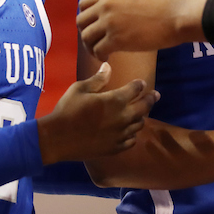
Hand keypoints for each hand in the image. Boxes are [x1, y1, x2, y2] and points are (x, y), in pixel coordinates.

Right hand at [37, 62, 158, 164]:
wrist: (57, 138)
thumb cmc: (67, 110)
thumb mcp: (80, 89)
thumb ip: (98, 79)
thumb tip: (108, 66)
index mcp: (115, 100)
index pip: (135, 89)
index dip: (139, 84)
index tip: (141, 83)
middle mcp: (123, 117)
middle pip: (144, 107)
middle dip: (150, 99)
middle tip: (155, 95)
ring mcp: (120, 134)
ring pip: (139, 124)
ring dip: (141, 117)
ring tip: (141, 113)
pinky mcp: (115, 148)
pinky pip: (131, 141)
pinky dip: (132, 134)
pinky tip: (130, 132)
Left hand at [77, 0, 205, 59]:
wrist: (177, 15)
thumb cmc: (164, 6)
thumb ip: (119, 2)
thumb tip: (113, 14)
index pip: (83, 4)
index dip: (87, 18)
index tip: (95, 27)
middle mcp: (105, 5)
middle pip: (81, 22)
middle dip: (87, 33)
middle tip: (96, 42)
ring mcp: (109, 22)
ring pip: (86, 37)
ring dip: (92, 47)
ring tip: (102, 52)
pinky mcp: (116, 39)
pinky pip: (97, 50)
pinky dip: (100, 56)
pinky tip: (109, 58)